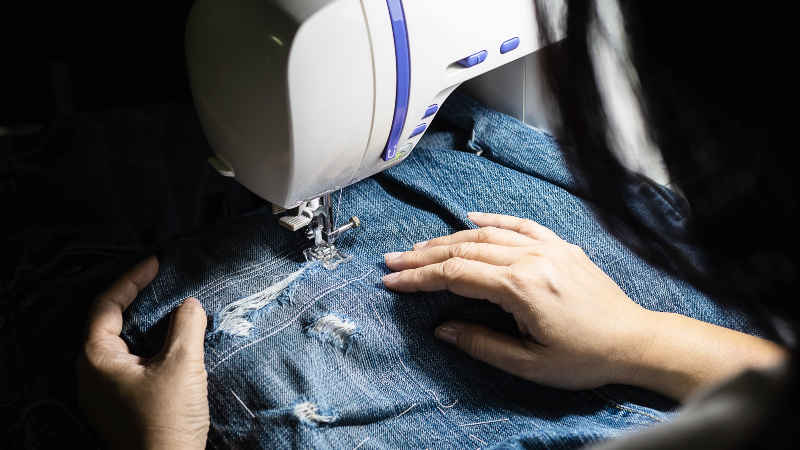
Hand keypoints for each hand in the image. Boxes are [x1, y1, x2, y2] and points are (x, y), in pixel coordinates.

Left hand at [76, 256, 209, 449]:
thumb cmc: (167, 420)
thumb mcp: (181, 365)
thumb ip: (185, 326)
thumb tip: (189, 305)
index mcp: (97, 359)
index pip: (106, 305)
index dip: (131, 280)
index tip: (156, 263)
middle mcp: (93, 374)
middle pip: (109, 324)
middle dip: (135, 299)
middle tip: (161, 282)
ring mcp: (105, 393)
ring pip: (121, 345)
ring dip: (145, 324)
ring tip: (171, 309)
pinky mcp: (121, 406)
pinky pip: (130, 364)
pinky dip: (149, 346)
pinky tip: (173, 345)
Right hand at [382, 213, 786, 400]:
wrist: (635, 341)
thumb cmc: (585, 357)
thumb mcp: (529, 364)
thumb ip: (482, 343)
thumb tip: (443, 328)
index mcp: (521, 287)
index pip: (456, 276)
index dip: (420, 278)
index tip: (393, 281)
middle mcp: (532, 259)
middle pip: (464, 250)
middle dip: (424, 257)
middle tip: (393, 262)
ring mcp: (547, 248)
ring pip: (486, 235)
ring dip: (449, 239)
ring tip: (420, 248)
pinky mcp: (560, 247)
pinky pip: (520, 224)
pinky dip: (493, 220)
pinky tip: (472, 217)